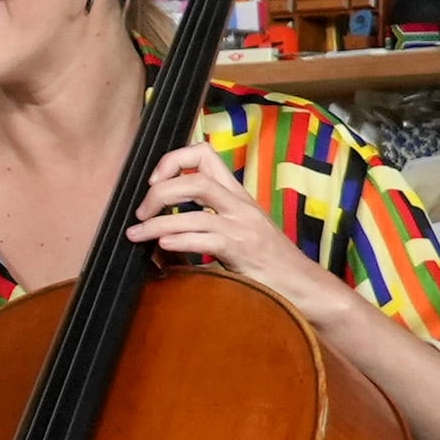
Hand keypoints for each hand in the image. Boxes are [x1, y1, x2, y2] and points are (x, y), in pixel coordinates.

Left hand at [128, 143, 336, 316]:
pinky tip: (162, 246)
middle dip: (158, 193)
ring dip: (156, 223)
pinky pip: (205, 239)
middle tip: (141, 213)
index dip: (173, 161)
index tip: (154, 181)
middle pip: (194, 180)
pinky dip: (179, 240)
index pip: (204, 154)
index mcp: (236, 194)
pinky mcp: (243, 250)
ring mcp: (243, 227)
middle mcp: (240, 205)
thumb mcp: (235, 231)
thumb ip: (203, 222)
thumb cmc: (266, 260)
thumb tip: (157, 232)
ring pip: (194, 211)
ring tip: (136, 234)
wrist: (302, 285)